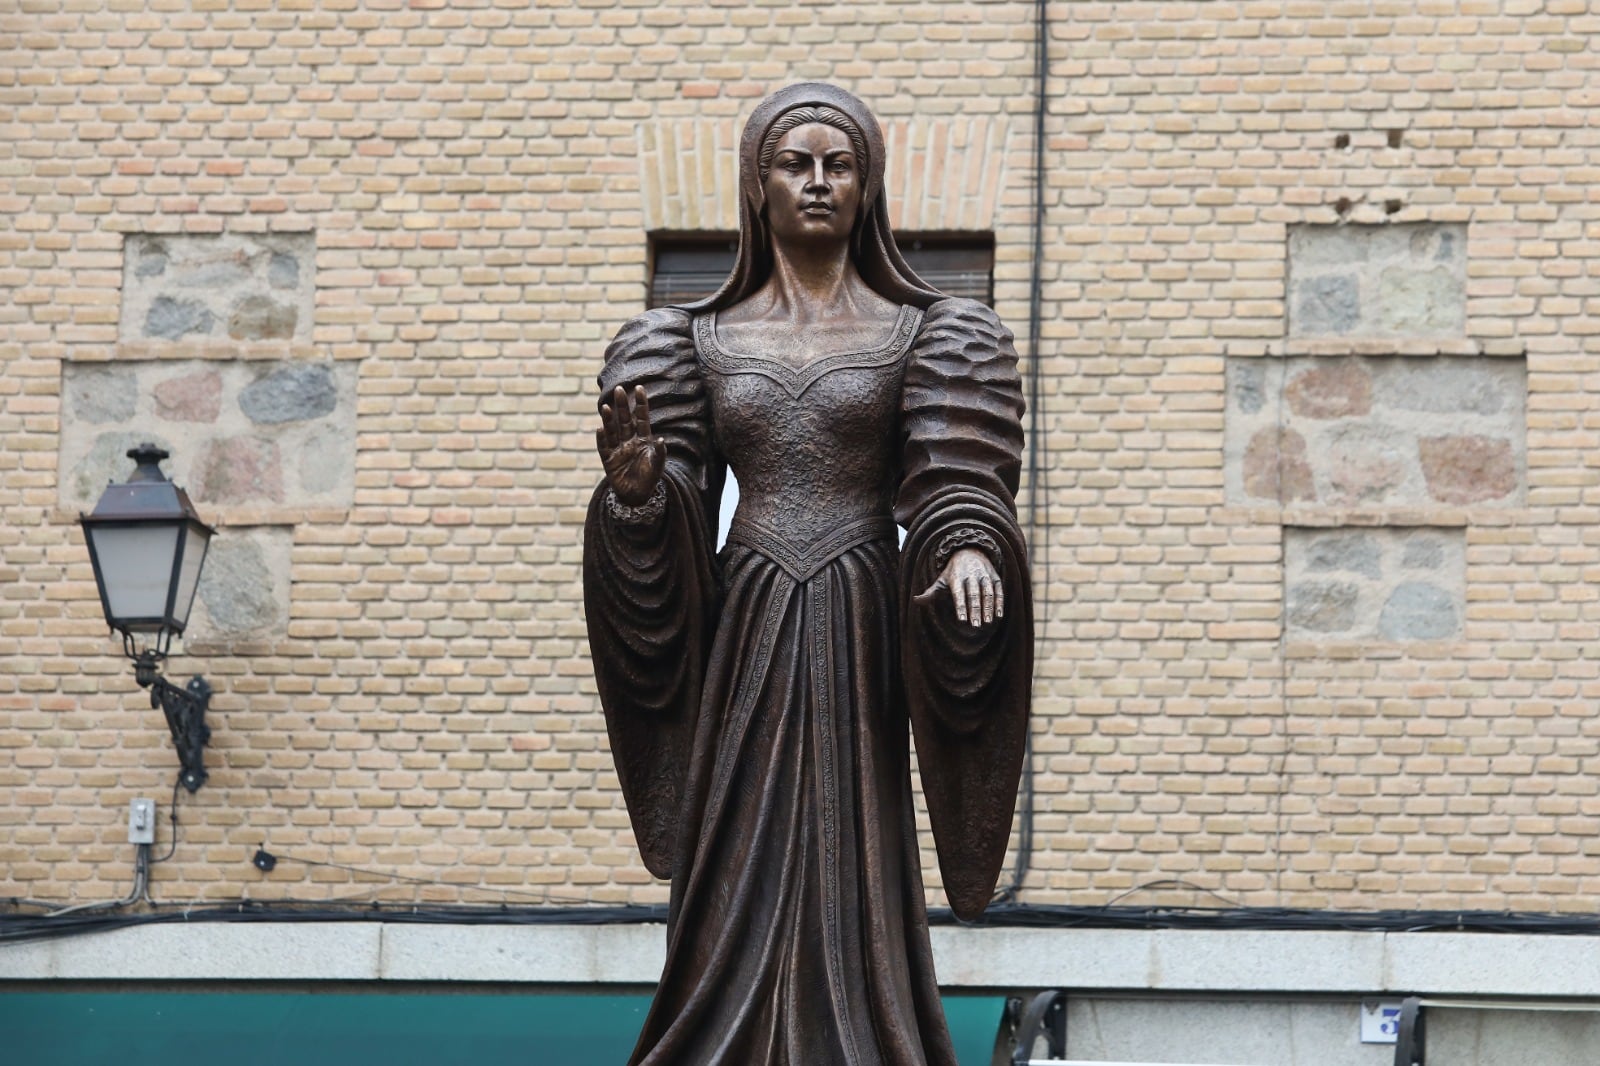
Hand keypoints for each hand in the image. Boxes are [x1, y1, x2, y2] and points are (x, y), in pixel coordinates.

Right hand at [596, 384, 665, 504]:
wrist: (638, 496)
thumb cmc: (649, 478)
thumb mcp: (657, 465)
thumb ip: (659, 452)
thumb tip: (661, 439)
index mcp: (643, 439)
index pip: (642, 418)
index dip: (641, 404)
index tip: (639, 387)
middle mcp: (629, 441)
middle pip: (625, 420)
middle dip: (622, 405)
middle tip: (619, 388)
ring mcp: (618, 450)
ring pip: (612, 431)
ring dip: (609, 419)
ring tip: (605, 406)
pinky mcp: (609, 461)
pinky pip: (604, 448)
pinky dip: (602, 439)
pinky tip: (599, 429)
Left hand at [918, 547, 1002, 627]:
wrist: (970, 551)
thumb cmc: (953, 572)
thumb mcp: (941, 580)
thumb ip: (931, 592)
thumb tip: (915, 600)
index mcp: (956, 578)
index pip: (958, 594)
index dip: (961, 607)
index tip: (962, 620)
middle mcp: (971, 576)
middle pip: (974, 595)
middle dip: (975, 610)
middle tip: (976, 626)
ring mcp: (984, 576)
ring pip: (987, 593)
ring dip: (988, 608)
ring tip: (987, 622)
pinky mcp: (995, 577)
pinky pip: (998, 591)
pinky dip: (999, 603)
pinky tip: (999, 615)